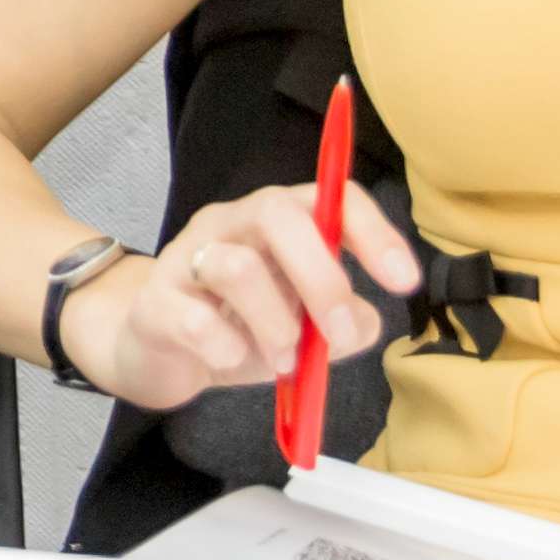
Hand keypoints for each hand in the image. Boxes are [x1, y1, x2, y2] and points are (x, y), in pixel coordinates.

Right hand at [73, 180, 417, 411]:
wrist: (160, 352)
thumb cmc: (241, 329)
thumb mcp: (307, 329)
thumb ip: (346, 324)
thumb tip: (361, 322)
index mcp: (279, 221)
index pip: (331, 199)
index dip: (374, 233)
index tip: (404, 282)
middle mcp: (232, 222)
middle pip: (278, 214)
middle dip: (321, 278)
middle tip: (337, 332)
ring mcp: (188, 255)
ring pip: (237, 267)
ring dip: (275, 327)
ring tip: (282, 360)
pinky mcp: (154, 300)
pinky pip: (195, 320)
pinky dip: (227, 350)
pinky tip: (230, 359)